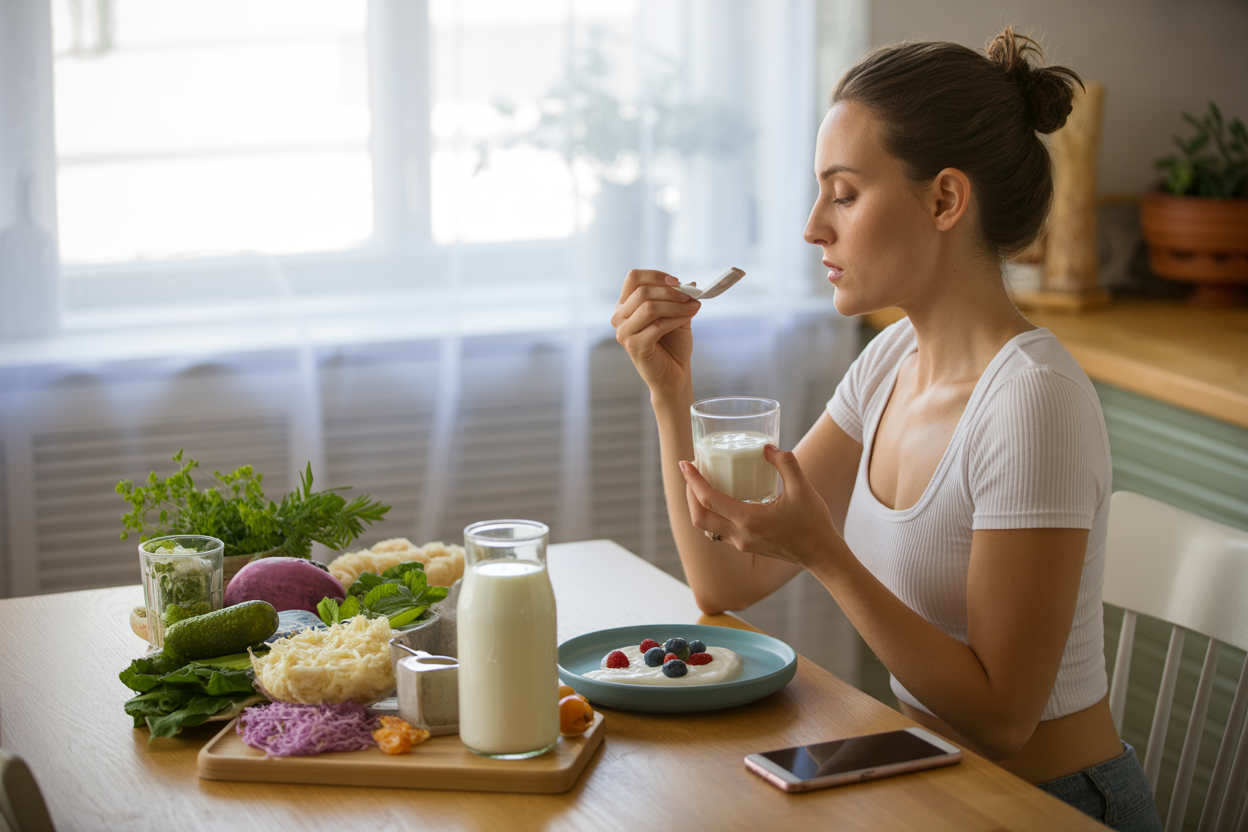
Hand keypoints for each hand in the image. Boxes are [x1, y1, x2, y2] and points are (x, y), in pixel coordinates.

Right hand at [610, 269, 700, 396]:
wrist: (674, 374)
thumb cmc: (672, 345)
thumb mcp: (676, 314)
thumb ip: (679, 299)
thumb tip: (690, 284)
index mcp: (625, 305)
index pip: (633, 278)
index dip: (655, 276)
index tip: (677, 281)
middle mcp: (620, 318)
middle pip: (642, 292)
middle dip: (670, 292)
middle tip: (691, 296)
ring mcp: (624, 333)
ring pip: (649, 307)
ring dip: (676, 305)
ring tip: (694, 306)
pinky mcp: (634, 346)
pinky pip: (657, 325)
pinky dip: (676, 319)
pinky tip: (688, 318)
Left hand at [679, 445, 841, 569]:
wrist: (821, 554)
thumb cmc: (813, 523)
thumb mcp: (803, 488)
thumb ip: (785, 463)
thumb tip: (767, 447)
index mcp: (748, 520)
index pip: (709, 500)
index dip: (693, 480)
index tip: (685, 463)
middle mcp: (740, 535)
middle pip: (699, 517)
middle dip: (689, 494)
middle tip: (691, 472)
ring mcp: (741, 544)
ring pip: (706, 527)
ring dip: (698, 506)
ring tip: (701, 484)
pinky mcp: (746, 546)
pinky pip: (719, 531)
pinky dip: (712, 515)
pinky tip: (721, 500)